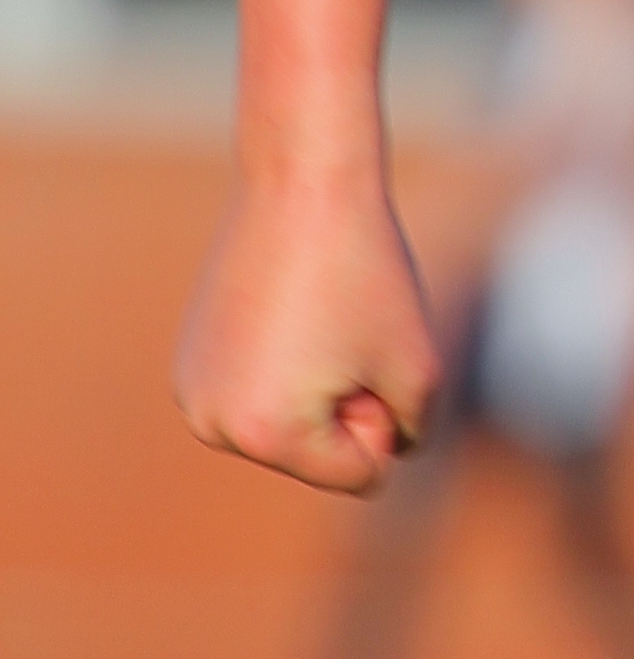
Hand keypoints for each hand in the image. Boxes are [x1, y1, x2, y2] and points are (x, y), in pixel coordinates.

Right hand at [175, 166, 442, 493]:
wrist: (302, 183)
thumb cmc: (367, 274)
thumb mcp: (420, 369)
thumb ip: (409, 434)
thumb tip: (380, 461)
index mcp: (267, 435)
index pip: (362, 475)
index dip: (388, 415)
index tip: (369, 349)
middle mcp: (213, 426)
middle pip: (319, 456)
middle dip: (349, 404)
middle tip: (342, 326)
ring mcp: (192, 395)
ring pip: (289, 427)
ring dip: (317, 387)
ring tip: (314, 317)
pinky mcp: (189, 364)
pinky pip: (261, 395)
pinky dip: (285, 366)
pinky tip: (285, 309)